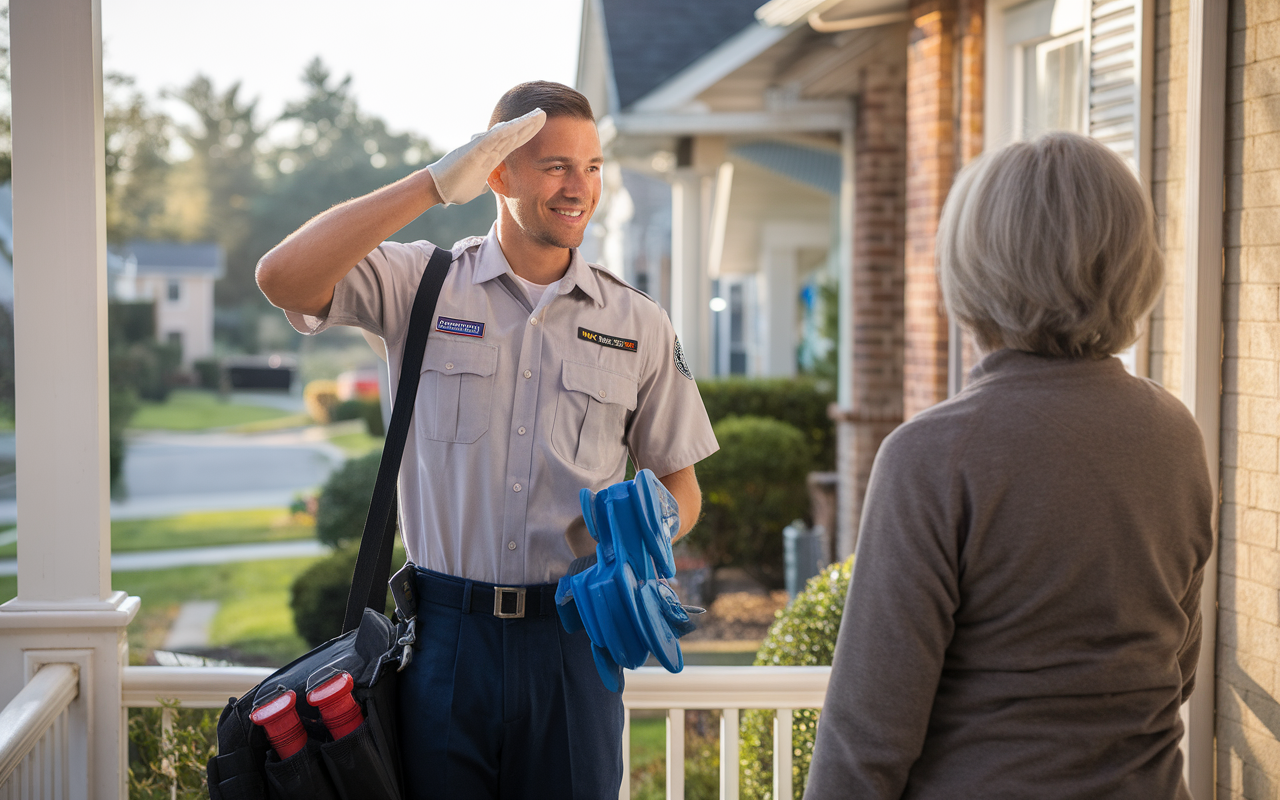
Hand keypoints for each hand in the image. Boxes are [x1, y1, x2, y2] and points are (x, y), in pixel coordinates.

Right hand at [425, 108, 545, 204]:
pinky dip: (505, 131)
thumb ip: (484, 181)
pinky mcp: (474, 151)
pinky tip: (518, 124)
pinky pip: (492, 139)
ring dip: (522, 123)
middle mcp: (488, 150)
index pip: (514, 144)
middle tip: (543, 113)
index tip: (541, 127)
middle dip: (529, 124)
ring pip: (506, 133)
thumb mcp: (477, 186)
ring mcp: (481, 148)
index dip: (527, 135)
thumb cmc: (455, 188)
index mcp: (491, 158)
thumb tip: (487, 184)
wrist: (436, 189)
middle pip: (513, 134)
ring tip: (538, 114)